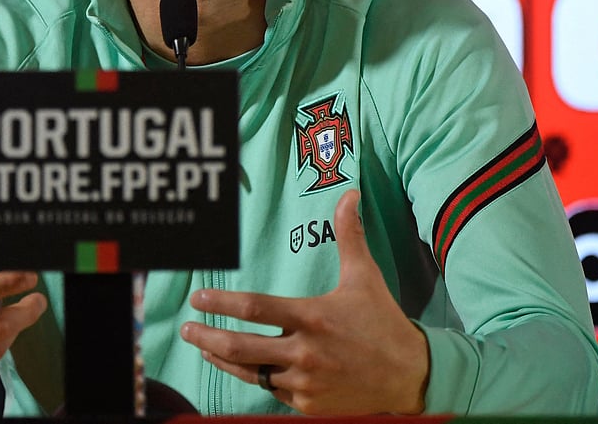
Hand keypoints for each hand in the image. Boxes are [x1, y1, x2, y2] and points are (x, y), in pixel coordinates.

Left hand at [179, 189, 428, 414]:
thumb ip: (350, 236)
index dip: (220, 304)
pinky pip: (272, 390)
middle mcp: (304, 352)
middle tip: (187, 327)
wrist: (410, 376)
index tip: (197, 298)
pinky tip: (245, 368)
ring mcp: (304, 382)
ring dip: (222, 360)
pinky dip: (257, 378)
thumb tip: (348, 194)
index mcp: (312, 318)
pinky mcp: (308, 405)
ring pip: (250, 373)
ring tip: (204, 348)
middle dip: (207, 337)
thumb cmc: (383, 322)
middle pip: (240, 346)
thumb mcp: (365, 276)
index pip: (255, 308)